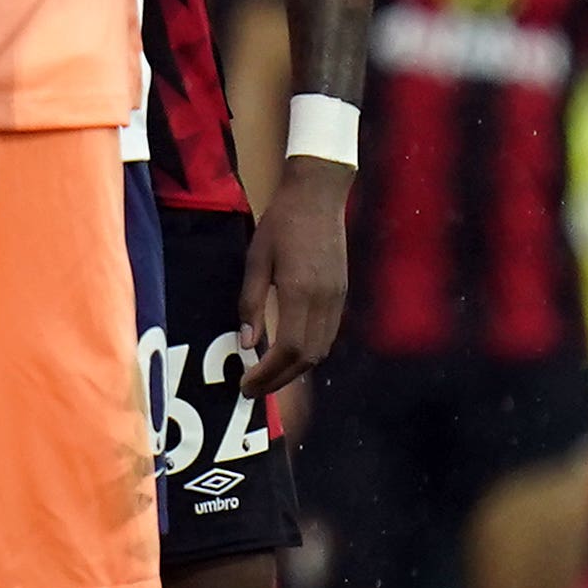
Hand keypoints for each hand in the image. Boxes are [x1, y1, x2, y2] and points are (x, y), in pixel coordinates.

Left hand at [237, 155, 350, 395]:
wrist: (317, 197)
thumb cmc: (280, 225)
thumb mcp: (256, 261)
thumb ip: (251, 303)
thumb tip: (246, 344)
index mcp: (301, 292)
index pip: (289, 349)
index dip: (268, 373)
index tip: (245, 385)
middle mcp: (325, 300)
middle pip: (308, 357)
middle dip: (279, 380)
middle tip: (251, 390)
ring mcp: (338, 298)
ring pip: (321, 349)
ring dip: (294, 369)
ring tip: (265, 377)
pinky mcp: (342, 293)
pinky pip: (328, 335)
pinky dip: (308, 352)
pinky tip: (287, 354)